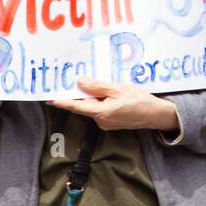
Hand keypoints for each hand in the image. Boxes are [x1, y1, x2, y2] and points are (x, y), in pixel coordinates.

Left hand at [50, 77, 179, 131]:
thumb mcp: (118, 89)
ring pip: (94, 107)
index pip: (76, 106)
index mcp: (100, 112)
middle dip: (82, 94)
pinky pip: (102, 111)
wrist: (156, 114)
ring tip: (107, 87)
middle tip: (78, 82)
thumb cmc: (139, 101)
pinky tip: (112, 95)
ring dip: (95, 98)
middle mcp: (101, 121)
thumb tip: (80, 81)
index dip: (62, 102)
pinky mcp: (112, 123)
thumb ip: (97, 86)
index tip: (50, 99)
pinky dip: (103, 102)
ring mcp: (107, 123)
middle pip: (85, 106)